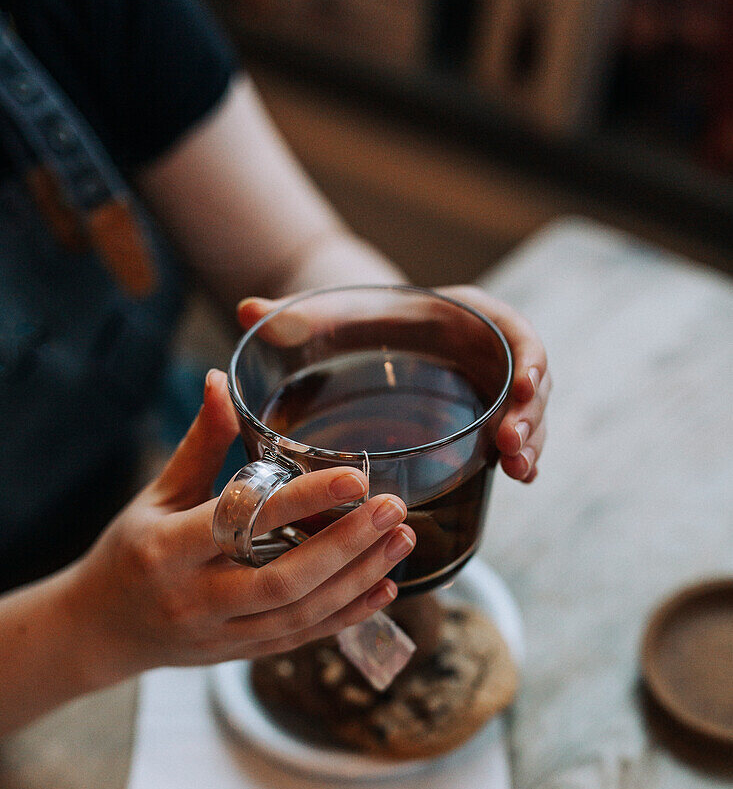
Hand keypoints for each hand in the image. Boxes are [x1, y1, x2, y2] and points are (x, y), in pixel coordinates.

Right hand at [68, 370, 413, 684]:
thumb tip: (221, 380)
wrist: (101, 630)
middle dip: (347, 545)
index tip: (356, 475)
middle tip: (394, 510)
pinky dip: (347, 615)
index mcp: (169, 549)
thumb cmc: (130, 551)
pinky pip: (302, 637)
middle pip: (284, 578)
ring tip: (400, 541)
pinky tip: (384, 588)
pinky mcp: (239, 655)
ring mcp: (219, 634)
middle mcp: (195, 598)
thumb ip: (199, 444)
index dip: (303, 501)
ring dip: (358, 579)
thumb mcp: (156, 495)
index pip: (244, 522)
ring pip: (301, 613)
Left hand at [239, 284, 549, 483]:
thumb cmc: (348, 325)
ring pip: (527, 414)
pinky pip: (512, 439)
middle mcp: (485, 350)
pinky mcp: (483, 420)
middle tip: (512, 445)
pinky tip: (515, 479)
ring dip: (530, 441)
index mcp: (460, 316)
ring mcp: (489, 388)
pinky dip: (518, 457)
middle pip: (529, 379)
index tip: (522, 384)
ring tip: (518, 470)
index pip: (513, 330)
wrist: (363, 340)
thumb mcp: (326, 319)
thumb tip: (246, 309)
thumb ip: (293, 316)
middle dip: (530, 413)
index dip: (528, 356)